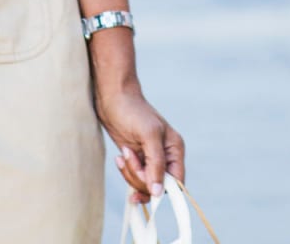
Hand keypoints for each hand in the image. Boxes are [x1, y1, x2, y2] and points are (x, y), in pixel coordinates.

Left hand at [97, 81, 184, 203]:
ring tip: (123, 154)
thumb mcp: (148, 135)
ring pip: (144, 183)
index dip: (163, 189)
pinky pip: (134, 177)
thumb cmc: (133, 110)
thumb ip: (156, 164)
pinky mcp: (137, 159)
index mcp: (174, 150)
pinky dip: (125, 171)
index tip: (147, 187)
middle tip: (129, 156)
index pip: (177, 182)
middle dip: (141, 177)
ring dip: (130, 173)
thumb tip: (158, 191)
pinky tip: (119, 158)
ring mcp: (150, 159)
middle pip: (158, 185)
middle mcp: (165, 157)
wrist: (113, 98)